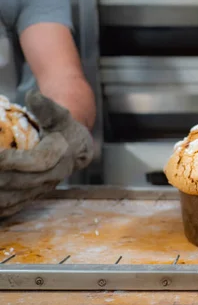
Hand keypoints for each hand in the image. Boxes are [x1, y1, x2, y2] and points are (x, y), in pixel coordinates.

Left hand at [0, 91, 93, 217]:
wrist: (76, 147)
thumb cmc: (63, 127)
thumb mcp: (59, 114)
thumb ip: (47, 107)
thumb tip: (34, 97)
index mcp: (61, 156)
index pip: (37, 162)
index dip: (15, 161)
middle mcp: (53, 176)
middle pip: (21, 183)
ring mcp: (42, 189)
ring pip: (14, 198)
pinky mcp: (33, 195)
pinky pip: (13, 207)